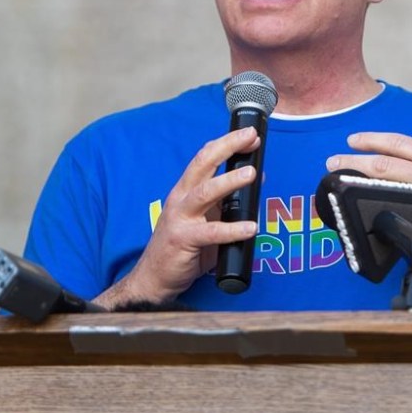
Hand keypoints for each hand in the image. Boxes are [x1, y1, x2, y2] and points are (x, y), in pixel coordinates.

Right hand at [97, 126, 259, 306]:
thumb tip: (257, 179)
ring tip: (252, 173)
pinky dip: (233, 229)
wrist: (154, 277)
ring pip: (205, 192)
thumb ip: (227, 201)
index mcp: (186, 190)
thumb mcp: (207, 218)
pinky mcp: (184, 239)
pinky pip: (211, 232)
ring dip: (230, 181)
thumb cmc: (183, 246)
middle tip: (251, 138)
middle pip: (203, 164)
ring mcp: (180, 218)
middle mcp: (181, 198)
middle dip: (227, 147)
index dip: (226, 143)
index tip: (249, 134)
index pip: (204, 158)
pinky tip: (250, 228)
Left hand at [325, 122, 411, 269]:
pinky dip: (376, 216)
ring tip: (336, 183)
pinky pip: (397, 218)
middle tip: (333, 162)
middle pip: (383, 164)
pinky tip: (359, 215)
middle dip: (353, 162)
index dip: (372, 139)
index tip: (353, 140)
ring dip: (357, 186)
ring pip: (384, 188)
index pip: (399, 143)